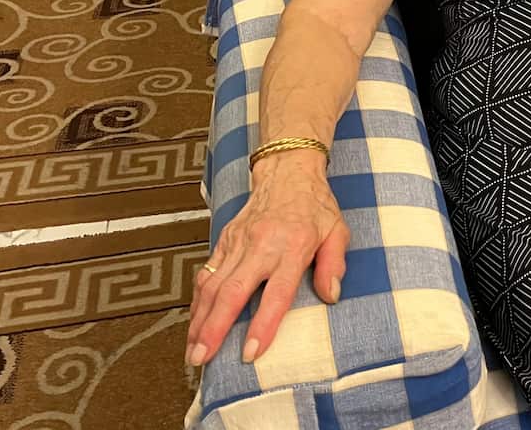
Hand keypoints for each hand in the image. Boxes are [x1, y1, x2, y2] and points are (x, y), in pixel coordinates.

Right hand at [186, 150, 349, 366]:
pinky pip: (207, 272)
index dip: (262, 325)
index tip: (250, 353)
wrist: (288, 170)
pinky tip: (194, 321)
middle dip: (214, 329)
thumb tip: (331, 296)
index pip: (276, 293)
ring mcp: (239, 241)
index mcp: (292, 247)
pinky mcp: (225, 238)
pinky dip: (198, 300)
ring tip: (192, 350)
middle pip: (232, 293)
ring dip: (199, 320)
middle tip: (201, 359)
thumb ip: (334, 265)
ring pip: (212, 285)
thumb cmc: (316, 205)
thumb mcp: (337, 231)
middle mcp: (261, 245)